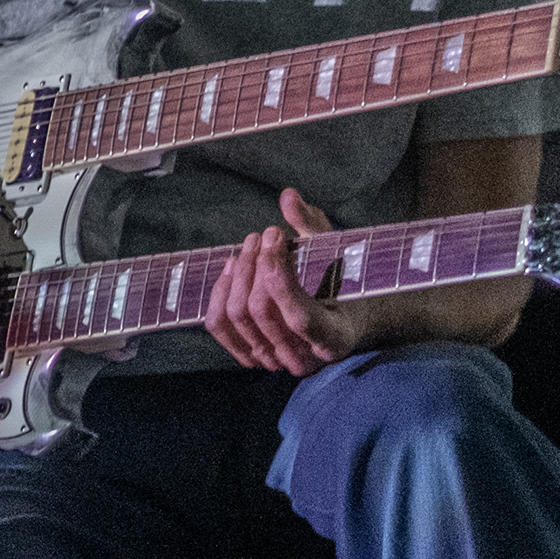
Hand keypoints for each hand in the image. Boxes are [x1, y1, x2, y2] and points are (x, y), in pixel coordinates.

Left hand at [203, 189, 353, 376]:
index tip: (274, 234)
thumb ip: (312, 225)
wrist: (338, 317)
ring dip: (238, 275)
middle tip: (261, 236)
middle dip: (255, 266)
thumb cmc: (340, 281)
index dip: (278, 274)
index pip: (299, 317)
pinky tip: (232, 267)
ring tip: (248, 247)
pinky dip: (220, 293)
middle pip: (260, 313)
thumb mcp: (335, 252)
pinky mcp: (250, 356)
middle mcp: (304, 359)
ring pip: (237, 317)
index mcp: (335, 338)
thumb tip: (287, 197)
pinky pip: (219, 326)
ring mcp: (274, 361)